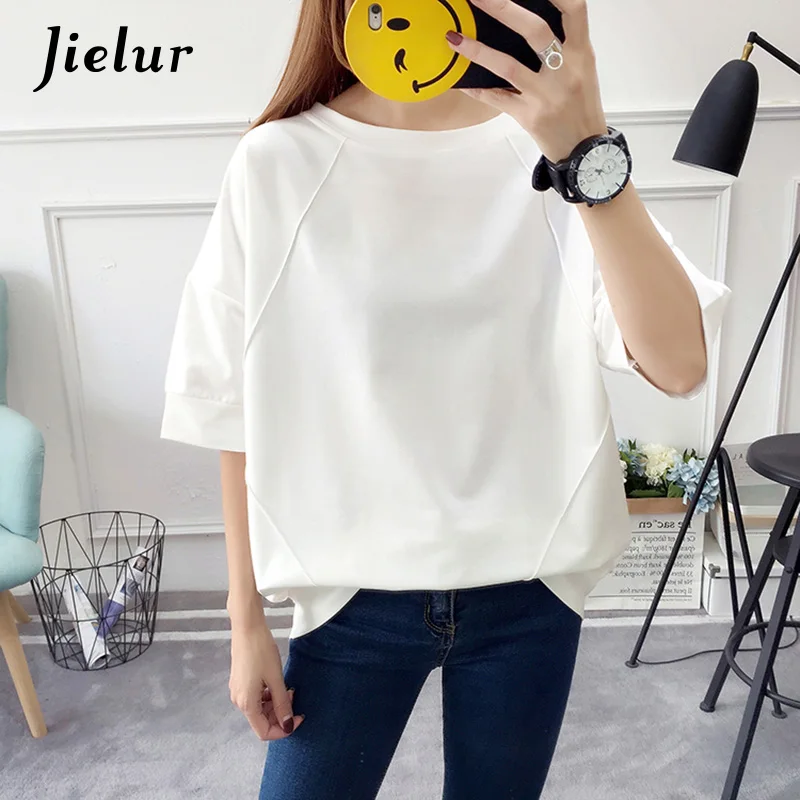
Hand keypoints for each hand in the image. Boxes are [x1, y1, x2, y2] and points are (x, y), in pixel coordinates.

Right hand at [229, 611, 303, 740]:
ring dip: (275, 704)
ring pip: (259, 709)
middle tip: (294, 697)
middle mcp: (239, 701)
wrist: (247, 627)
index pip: (264, 732)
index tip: (298, 718)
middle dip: (280, 715)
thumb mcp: (275, 678)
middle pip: (261, 721)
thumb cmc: (260, 650)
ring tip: (288, 688)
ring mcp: (238, 691)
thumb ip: (282, 704)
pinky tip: (277, 683)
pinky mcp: (240, 681)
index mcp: (246, 703)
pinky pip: (256, 697)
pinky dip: (268, 695)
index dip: (283, 730)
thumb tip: (287, 726)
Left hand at [446, 0, 607, 161]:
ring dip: (478, 51)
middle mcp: (565, 70)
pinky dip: (476, 90)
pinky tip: (460, 81)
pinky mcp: (529, 116)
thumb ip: (561, 44)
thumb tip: (523, 21)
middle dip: (503, 9)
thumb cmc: (581, 106)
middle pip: (535, 31)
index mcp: (581, 53)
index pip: (575, 9)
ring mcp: (545, 95)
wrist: (585, 150)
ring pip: (508, 66)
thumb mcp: (581, 69)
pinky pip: (497, 99)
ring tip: (454, 38)